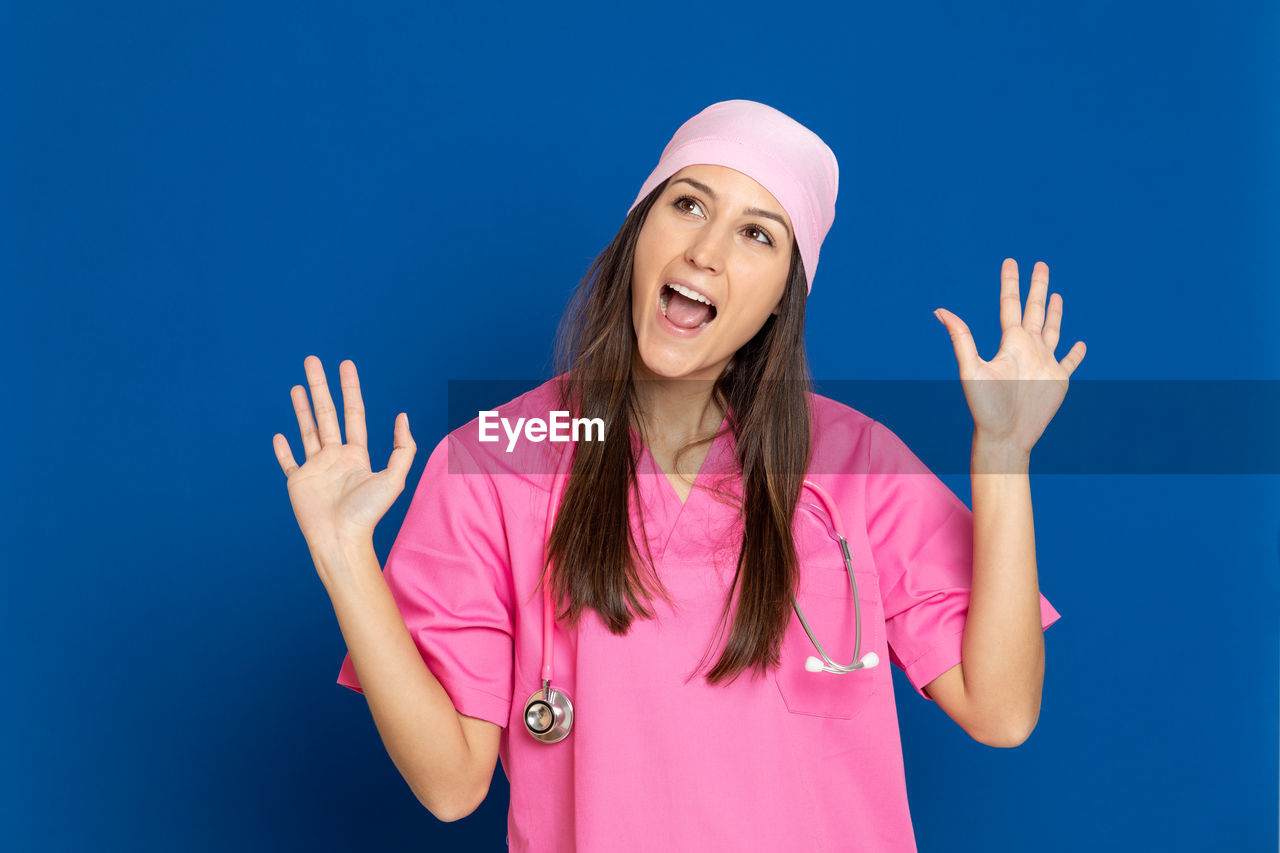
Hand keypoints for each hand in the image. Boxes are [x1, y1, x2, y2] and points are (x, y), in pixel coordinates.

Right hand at [272, 356, 416, 550]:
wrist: (340, 539)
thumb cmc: (367, 513)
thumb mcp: (394, 478)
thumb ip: (402, 448)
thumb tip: (402, 416)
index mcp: (357, 454)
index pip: (353, 413)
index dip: (350, 388)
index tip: (345, 365)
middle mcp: (336, 457)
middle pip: (327, 413)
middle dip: (320, 387)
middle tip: (312, 360)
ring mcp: (316, 468)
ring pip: (307, 430)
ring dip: (302, 408)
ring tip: (297, 384)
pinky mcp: (298, 482)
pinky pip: (289, 462)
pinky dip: (283, 449)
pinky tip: (280, 434)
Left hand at [933, 259, 1085, 456]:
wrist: (1005, 436)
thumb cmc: (986, 406)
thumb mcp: (971, 369)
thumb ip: (961, 338)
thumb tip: (940, 310)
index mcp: (1009, 343)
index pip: (1010, 304)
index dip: (1011, 282)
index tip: (1011, 261)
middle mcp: (1027, 348)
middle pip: (1035, 310)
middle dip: (1038, 287)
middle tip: (1041, 265)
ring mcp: (1044, 363)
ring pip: (1052, 330)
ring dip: (1055, 312)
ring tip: (1056, 295)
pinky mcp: (1059, 379)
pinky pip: (1070, 361)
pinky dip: (1076, 352)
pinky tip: (1080, 343)